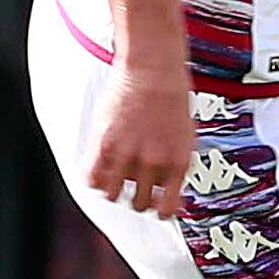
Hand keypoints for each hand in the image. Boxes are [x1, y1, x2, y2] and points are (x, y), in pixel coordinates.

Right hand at [81, 55, 199, 220]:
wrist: (153, 68)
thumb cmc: (171, 97)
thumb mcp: (186, 137)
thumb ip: (177, 166)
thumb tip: (173, 194)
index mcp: (178, 163)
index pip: (167, 210)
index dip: (161, 210)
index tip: (158, 205)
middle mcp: (153, 163)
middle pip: (138, 204)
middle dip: (136, 197)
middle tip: (134, 183)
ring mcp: (127, 154)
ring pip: (112, 196)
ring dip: (113, 189)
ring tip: (116, 174)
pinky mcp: (103, 143)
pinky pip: (91, 178)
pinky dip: (94, 178)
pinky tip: (101, 167)